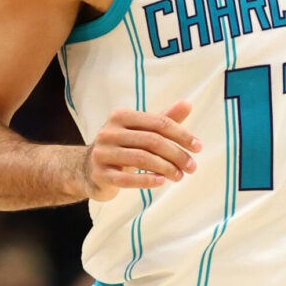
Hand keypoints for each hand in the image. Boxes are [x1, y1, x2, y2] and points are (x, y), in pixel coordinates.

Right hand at [83, 100, 200, 200]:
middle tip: (192, 167)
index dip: (182, 134)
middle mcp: (108, 132)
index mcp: (121, 117)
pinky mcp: (100, 174)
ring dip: (166, 168)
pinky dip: (147, 179)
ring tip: (180, 176)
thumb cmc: (122, 147)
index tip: (198, 147)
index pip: (158, 123)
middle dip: (176, 154)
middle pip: (151, 141)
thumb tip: (188, 104)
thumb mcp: (141, 132)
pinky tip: (161, 181)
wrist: (87, 169)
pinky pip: (126, 178)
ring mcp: (102, 153)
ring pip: (141, 158)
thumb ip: (163, 119)